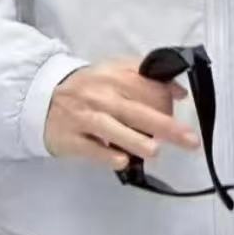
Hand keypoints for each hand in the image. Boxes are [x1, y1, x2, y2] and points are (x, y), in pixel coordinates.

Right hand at [44, 56, 201, 168]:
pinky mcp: (72, 139)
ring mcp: (85, 118)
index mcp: (113, 78)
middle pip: (136, 110)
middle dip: (165, 125)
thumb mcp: (114, 73)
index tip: (180, 109)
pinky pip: (90, 148)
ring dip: (134, 139)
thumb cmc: (88, 87)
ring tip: (155, 151)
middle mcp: (101, 97)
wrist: (43, 98)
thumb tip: (180, 92)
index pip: (144, 86)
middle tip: (189, 140)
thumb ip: (146, 77)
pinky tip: (121, 161)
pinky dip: (105, 154)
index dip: (164, 98)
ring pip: (112, 128)